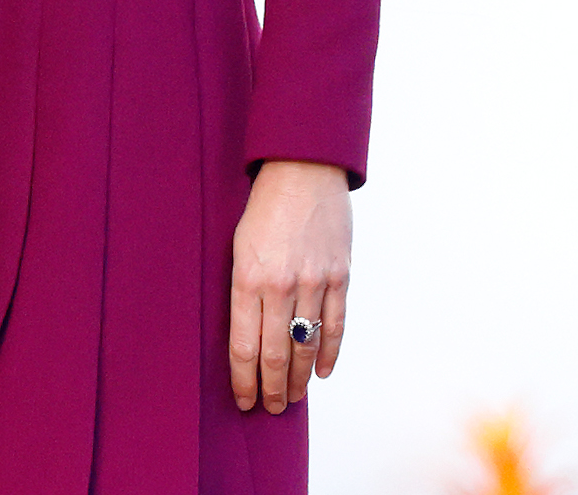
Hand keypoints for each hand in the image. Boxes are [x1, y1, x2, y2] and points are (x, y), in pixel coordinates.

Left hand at [229, 159, 350, 414]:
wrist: (303, 168)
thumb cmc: (263, 205)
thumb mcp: (238, 244)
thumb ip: (242, 288)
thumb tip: (246, 333)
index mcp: (247, 277)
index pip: (244, 346)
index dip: (244, 380)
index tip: (243, 400)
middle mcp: (281, 285)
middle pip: (276, 355)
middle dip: (271, 389)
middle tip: (268, 408)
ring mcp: (314, 282)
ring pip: (306, 347)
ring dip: (298, 380)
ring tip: (291, 398)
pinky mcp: (340, 276)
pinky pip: (335, 326)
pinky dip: (328, 354)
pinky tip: (320, 372)